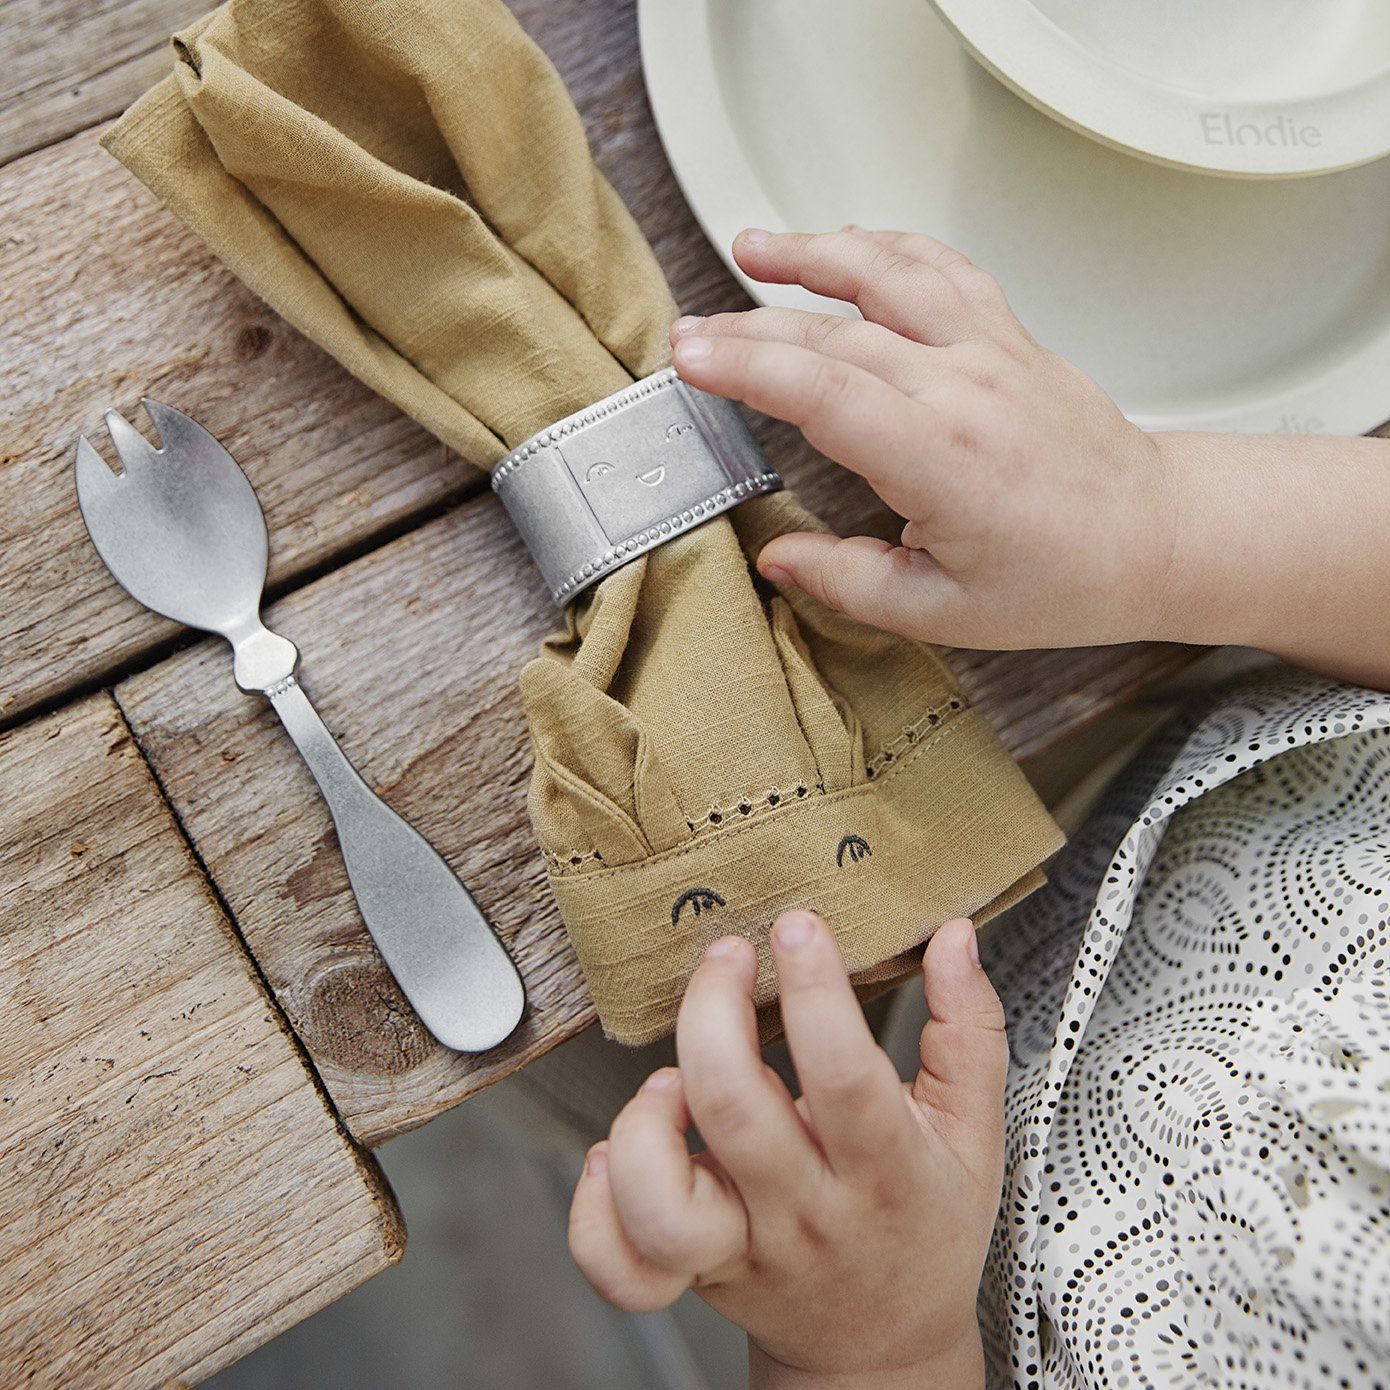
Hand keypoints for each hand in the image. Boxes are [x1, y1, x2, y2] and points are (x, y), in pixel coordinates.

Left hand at [568, 912, 1004, 1388]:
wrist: (880, 1349)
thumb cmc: (923, 1224)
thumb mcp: (974, 1131)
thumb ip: (968, 1028)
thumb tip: (953, 937)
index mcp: (883, 1170)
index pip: (844, 1076)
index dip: (814, 992)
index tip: (797, 927)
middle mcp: (804, 1211)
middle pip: (734, 1111)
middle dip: (714, 1011)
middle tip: (727, 956)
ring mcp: (738, 1247)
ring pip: (662, 1204)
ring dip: (648, 1121)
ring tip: (672, 1075)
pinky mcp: (689, 1272)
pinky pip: (617, 1261)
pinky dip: (595, 1206)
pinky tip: (615, 1148)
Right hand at [670, 226, 1176, 651]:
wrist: (1152, 536)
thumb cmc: (1062, 578)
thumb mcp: (942, 610)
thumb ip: (848, 581)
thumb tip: (777, 558)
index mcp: (945, 461)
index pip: (827, 393)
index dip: (750, 368)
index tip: (692, 359)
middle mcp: (967, 389)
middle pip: (838, 334)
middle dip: (750, 327)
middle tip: (690, 335)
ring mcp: (992, 350)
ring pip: (891, 273)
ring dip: (815, 252)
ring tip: (751, 246)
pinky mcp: (1009, 335)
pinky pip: (941, 268)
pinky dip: (887, 247)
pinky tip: (846, 246)